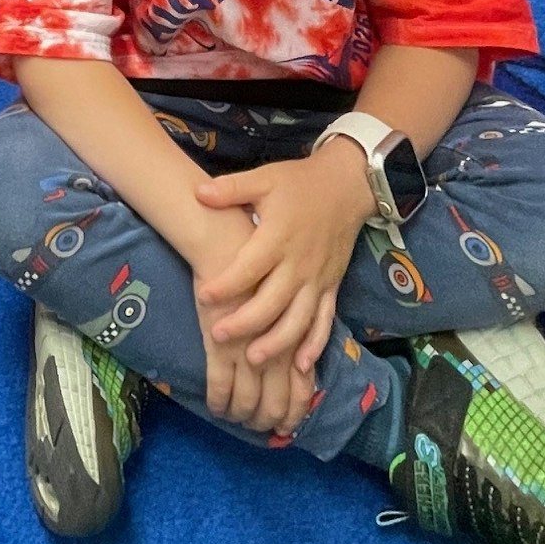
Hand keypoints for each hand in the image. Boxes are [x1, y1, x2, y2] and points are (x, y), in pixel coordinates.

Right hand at [192, 224, 319, 435]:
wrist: (227, 239)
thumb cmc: (258, 256)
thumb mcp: (291, 285)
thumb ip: (297, 318)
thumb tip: (297, 351)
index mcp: (295, 332)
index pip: (303, 385)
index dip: (296, 409)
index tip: (289, 423)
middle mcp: (276, 347)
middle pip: (277, 398)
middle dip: (270, 418)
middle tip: (262, 427)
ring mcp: (247, 348)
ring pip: (249, 398)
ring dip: (243, 413)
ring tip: (236, 418)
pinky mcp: (219, 344)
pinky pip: (220, 384)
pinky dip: (218, 400)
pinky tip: (215, 407)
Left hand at [194, 143, 370, 371]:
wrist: (346, 186)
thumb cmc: (298, 183)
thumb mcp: (264, 178)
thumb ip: (232, 188)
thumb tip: (198, 193)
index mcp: (278, 237)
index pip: (250, 267)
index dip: (226, 284)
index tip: (204, 296)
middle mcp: (299, 263)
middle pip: (272, 302)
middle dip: (245, 322)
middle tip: (218, 335)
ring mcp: (318, 279)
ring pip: (298, 319)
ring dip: (277, 342)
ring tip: (253, 359)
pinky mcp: (332, 286)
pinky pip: (325, 320)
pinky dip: (315, 344)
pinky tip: (301, 365)